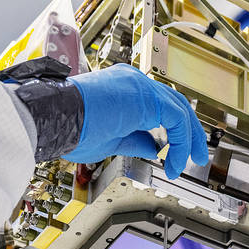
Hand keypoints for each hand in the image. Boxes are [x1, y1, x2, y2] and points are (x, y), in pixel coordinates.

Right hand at [63, 64, 208, 177]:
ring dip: (188, 140)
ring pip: (179, 111)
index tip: (175, 155)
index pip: (160, 107)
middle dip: (190, 134)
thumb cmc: (70, 129)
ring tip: (185, 165)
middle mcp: (134, 83)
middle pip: (175, 105)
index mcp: (124, 90)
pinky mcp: (145, 96)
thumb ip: (136, 141)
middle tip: (196, 157)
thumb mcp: (112, 141)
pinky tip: (175, 162)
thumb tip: (155, 148)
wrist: (53, 119)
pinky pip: (176, 119)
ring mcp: (140, 86)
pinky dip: (181, 143)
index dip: (173, 132)